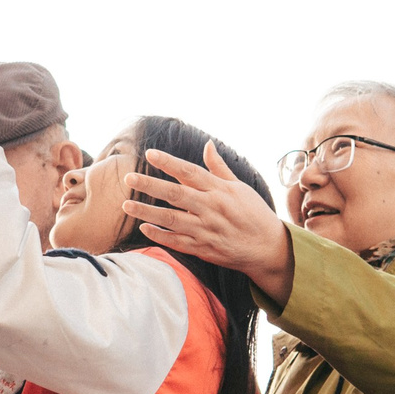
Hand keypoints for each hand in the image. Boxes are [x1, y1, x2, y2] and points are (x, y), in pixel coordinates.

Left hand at [123, 143, 294, 304]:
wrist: (268, 248)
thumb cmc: (254, 213)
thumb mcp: (240, 187)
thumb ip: (218, 168)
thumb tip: (207, 144)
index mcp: (220, 190)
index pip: (190, 172)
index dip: (169, 162)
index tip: (150, 154)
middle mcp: (211, 208)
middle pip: (176, 194)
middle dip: (150, 186)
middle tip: (128, 178)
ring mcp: (206, 230)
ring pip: (171, 220)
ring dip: (147, 213)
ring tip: (126, 205)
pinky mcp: (203, 248)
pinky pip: (177, 242)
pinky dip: (159, 236)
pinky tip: (144, 228)